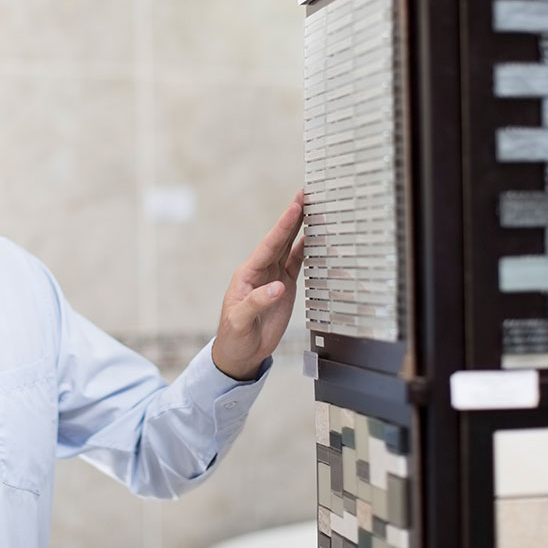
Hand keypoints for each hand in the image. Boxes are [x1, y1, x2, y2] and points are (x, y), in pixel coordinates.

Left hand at [212, 190, 305, 380]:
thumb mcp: (239, 322)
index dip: (283, 226)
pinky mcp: (284, 287)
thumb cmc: (234, 337)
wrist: (241, 354)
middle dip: (292, 216)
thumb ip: (256, 303)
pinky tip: (314, 236)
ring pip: (288, 247)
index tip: (295, 206)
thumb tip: (277, 287)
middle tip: (304, 194)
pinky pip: (296, 263)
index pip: (268, 245)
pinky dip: (306, 249)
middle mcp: (261, 271)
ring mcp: (273, 277)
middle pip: (279, 238)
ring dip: (300, 228)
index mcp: (247, 274)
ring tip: (312, 207)